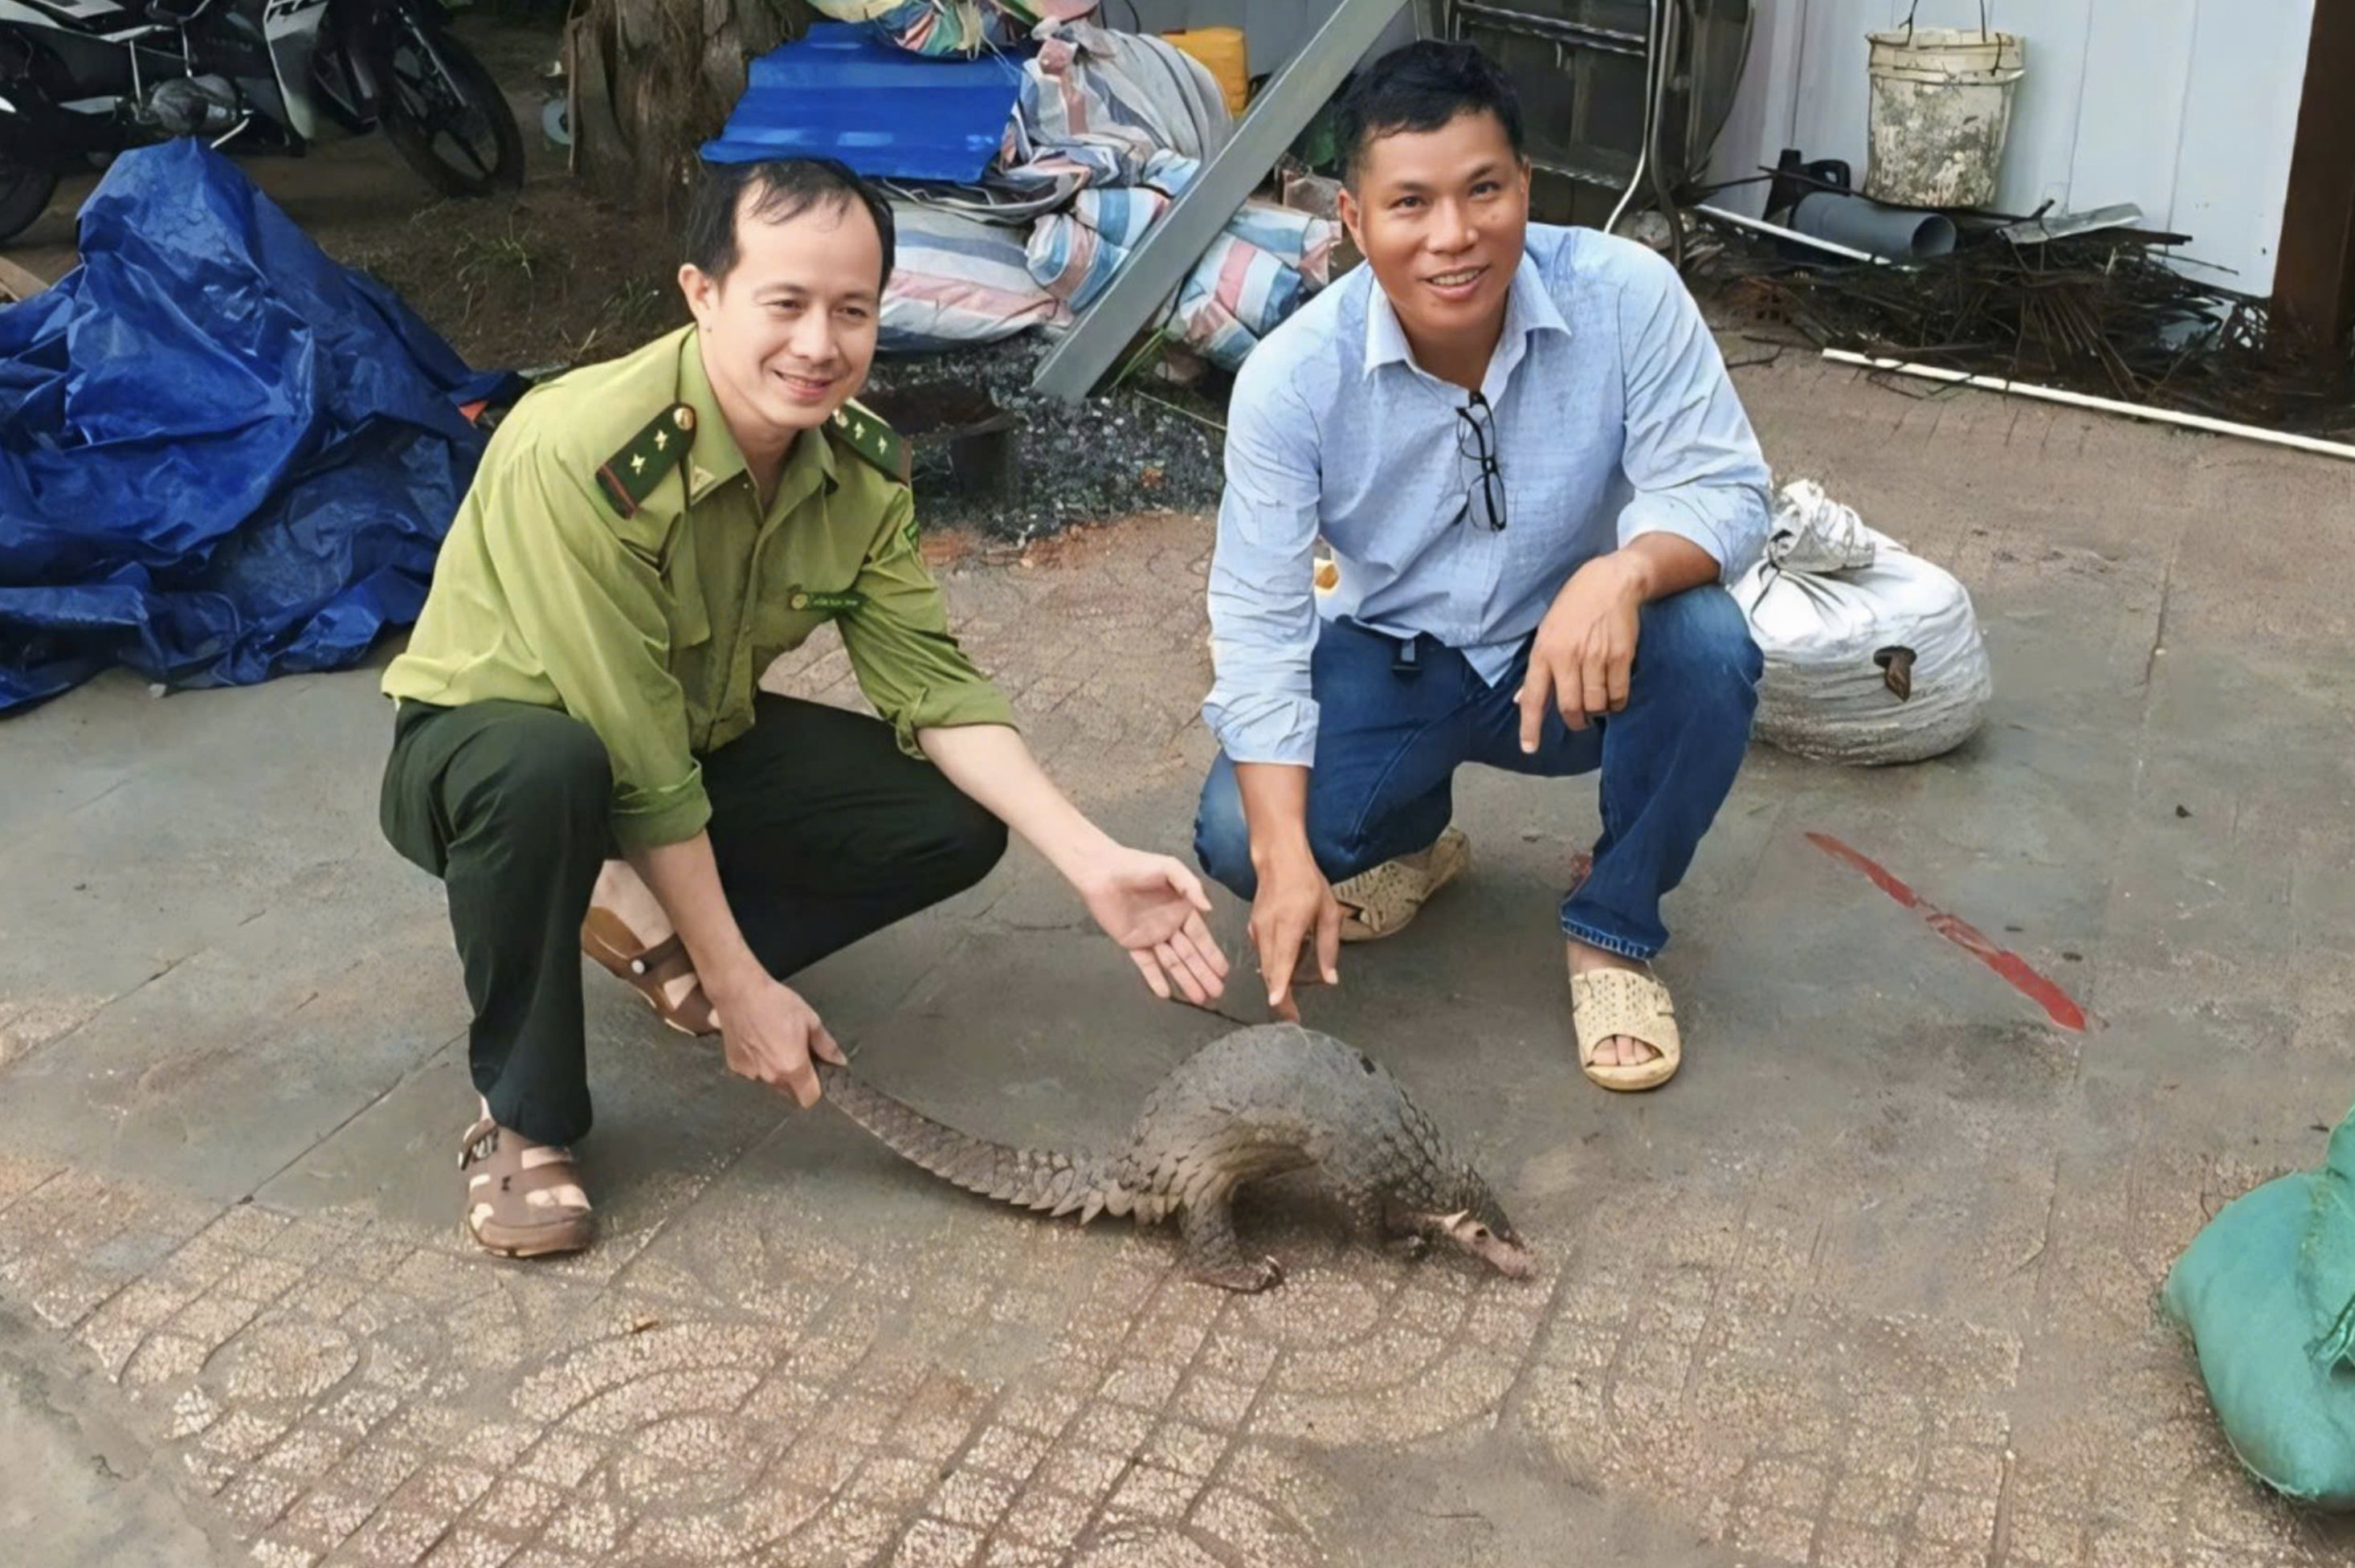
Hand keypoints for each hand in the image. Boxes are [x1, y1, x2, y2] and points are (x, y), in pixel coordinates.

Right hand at [707, 973, 842, 1107]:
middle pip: (790, 1092)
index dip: (815, 1089)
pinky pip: (753, 1072)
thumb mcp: (810, 1020)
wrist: (740, 992)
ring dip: (776, 1070)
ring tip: (775, 1042)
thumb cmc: (774, 1003)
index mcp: (793, 1067)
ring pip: (771, 1082)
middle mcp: (771, 1075)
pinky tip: (759, 1042)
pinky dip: (758, 1063)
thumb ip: (827, 1046)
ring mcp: (751, 1073)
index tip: (816, 1076)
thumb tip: (838, 1060)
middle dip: (796, 1078)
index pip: (809, 1099)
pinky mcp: (736, 1066)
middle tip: (796, 1052)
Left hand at [1075, 844, 1230, 1005]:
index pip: (1201, 937)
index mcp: (1182, 909)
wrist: (1101, 871)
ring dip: (1185, 980)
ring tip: (1200, 999)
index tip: (1224, 972)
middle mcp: (1169, 925)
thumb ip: (1191, 886)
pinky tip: (1166, 993)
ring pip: (1172, 962)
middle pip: (1190, 955)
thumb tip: (1209, 909)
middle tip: (1217, 993)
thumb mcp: (1169, 868)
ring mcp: (1151, 935)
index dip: (1212, 955)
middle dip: (1204, 974)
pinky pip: (1146, 963)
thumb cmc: (1136, 864)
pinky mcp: (1132, 942)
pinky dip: (1155, 978)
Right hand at [1247, 844, 1340, 1022]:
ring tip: (1288, 1002)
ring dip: (1276, 984)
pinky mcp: (1253, 929)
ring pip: (1265, 965)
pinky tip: (1282, 973)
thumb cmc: (1307, 882)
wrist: (1278, 859)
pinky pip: (1262, 954)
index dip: (1279, 986)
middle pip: (1271, 971)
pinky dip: (1271, 968)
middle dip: (1279, 997)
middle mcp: (1268, 929)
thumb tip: (1330, 978)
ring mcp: (1257, 929)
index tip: (1277, 1005)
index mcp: (1289, 924)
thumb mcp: (1328, 912)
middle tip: (1292, 1017)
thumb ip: (1329, 947)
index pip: (1282, 961)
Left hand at [1518, 552, 1645, 750]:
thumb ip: (1536, 668)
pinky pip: (1618, 694)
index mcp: (1543, 651)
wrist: (1610, 582)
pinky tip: (1614, 697)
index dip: (1530, 727)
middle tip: (1578, 721)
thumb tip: (1520, 700)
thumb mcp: (1546, 631)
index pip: (1532, 697)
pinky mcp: (1620, 656)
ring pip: (1595, 704)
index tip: (1529, 748)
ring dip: (1597, 712)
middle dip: (1574, 722)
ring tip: (1598, 704)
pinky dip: (1616, 703)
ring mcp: (1595, 657)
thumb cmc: (1573, 607)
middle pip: (1569, 707)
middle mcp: (1567, 657)